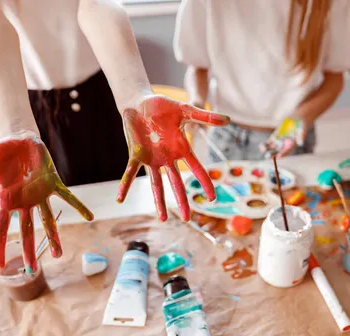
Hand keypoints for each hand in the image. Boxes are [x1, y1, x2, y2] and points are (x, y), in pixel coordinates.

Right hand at [0, 131, 93, 271]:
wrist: (14, 138)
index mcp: (6, 203)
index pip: (2, 230)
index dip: (1, 248)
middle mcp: (24, 203)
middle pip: (27, 230)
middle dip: (30, 249)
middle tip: (32, 270)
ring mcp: (39, 194)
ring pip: (48, 220)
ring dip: (54, 236)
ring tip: (60, 255)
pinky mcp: (52, 183)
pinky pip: (67, 196)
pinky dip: (78, 206)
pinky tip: (90, 217)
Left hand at [117, 95, 229, 220]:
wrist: (140, 102)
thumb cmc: (163, 107)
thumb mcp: (185, 110)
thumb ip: (205, 117)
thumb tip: (228, 119)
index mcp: (181, 149)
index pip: (196, 169)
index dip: (205, 182)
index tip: (213, 198)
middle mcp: (168, 158)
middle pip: (177, 183)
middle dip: (182, 201)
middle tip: (188, 219)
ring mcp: (152, 159)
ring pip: (156, 184)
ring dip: (159, 201)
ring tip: (163, 219)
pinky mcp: (136, 155)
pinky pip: (130, 172)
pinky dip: (125, 185)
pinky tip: (120, 199)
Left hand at [260, 118, 308, 157]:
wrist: (297, 119)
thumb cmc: (302, 125)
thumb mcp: (302, 130)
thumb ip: (301, 136)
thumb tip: (301, 143)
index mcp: (292, 145)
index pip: (287, 151)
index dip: (283, 154)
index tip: (278, 157)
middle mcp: (286, 145)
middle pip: (278, 151)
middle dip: (273, 154)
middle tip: (267, 157)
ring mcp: (280, 141)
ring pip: (272, 147)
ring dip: (267, 149)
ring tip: (262, 150)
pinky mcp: (275, 136)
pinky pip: (270, 142)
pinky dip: (266, 144)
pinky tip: (261, 146)